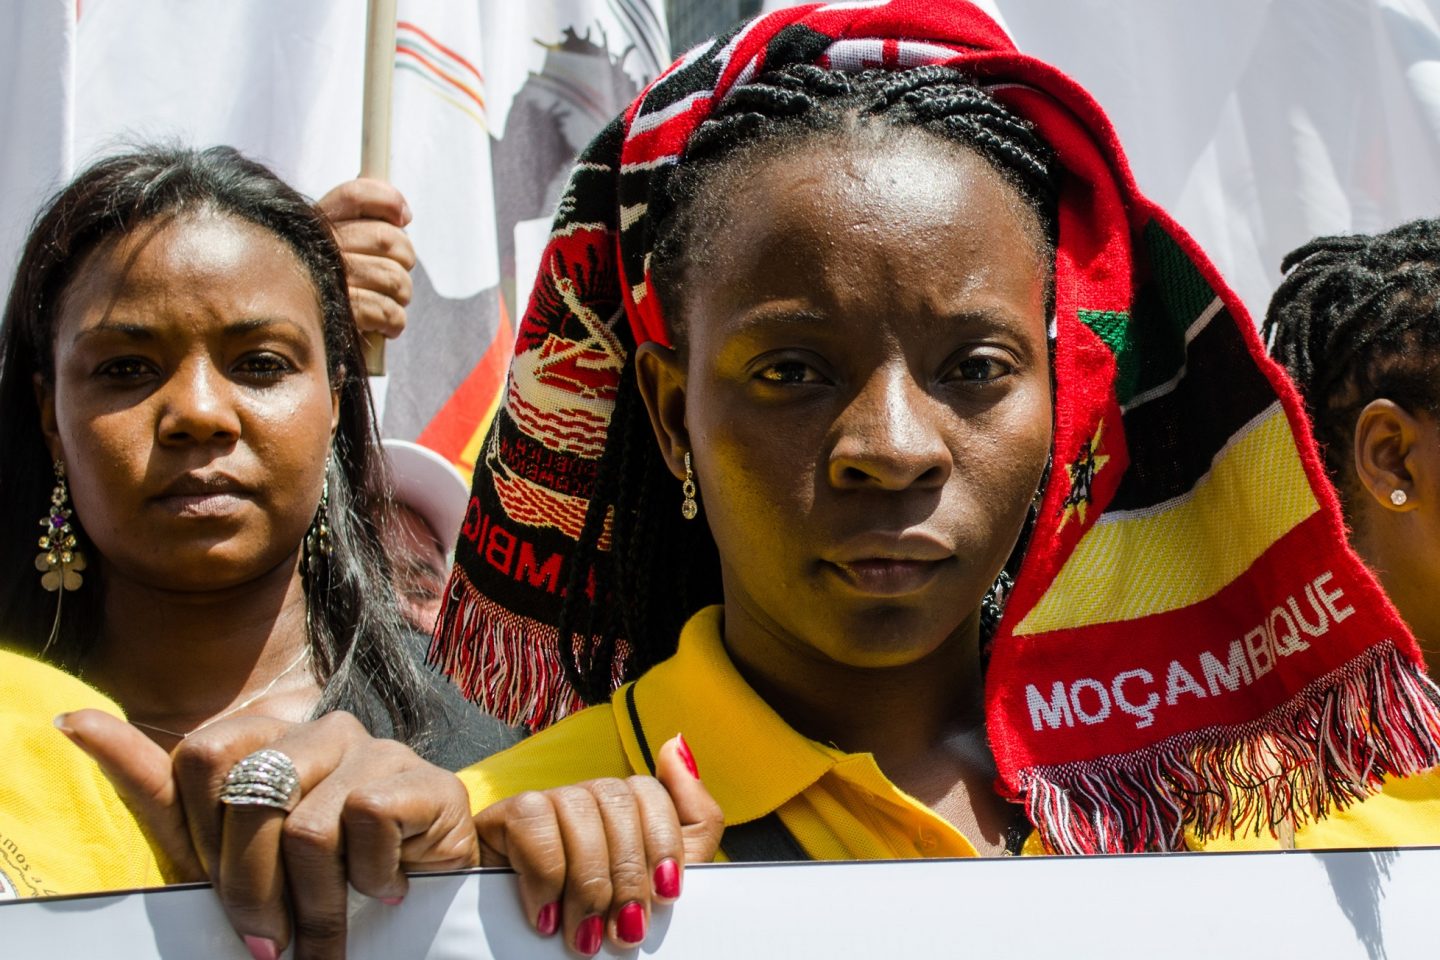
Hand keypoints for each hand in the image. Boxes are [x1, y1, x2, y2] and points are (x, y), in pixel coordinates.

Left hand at [61, 710, 473, 959]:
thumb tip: (71, 720)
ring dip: (313, 904)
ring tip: (331, 930)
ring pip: (306, 825)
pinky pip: (367, 820)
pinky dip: (368, 877)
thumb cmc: (304, 883)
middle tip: (273, 938)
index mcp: (271, 735)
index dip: (206, 838)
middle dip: (252, 889)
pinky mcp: (427, 779)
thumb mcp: (213, 847)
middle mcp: (324, 728)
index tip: (225, 887)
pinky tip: (384, 887)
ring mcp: (378, 749)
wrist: (408, 918)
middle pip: (250, 795)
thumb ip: (149, 783)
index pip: (202, 757)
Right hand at [316, 178, 415, 339]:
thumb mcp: (339, 251)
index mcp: (316, 225)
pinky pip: (387, 311)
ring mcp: (329, 282)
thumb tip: (404, 216)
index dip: (388, 200)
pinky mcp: (339, 315)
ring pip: (394, 277)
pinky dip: (395, 321)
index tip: (405, 217)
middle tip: (399, 271)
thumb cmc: (329, 291)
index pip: (356, 195)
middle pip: (387, 238)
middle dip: (405, 258)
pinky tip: (387, 325)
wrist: (294, 339)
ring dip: (402, 293)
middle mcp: (319, 249)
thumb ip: (366, 225)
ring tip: (393, 301)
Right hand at [473, 735, 723, 955]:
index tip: (666, 894)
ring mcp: (544, 805)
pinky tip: (548, 914)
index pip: (650, 791)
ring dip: (588, 882)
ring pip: (579, 807)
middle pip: (618, 799)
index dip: (664, 841)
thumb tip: (676, 745)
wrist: (535, 959)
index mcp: (623, 812)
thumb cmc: (603, 928)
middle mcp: (584, 800)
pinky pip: (533, 818)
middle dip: (628, 874)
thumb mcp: (661, 884)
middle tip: (625, 930)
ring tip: (586, 934)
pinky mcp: (501, 818)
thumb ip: (693, 819)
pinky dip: (546, 873)